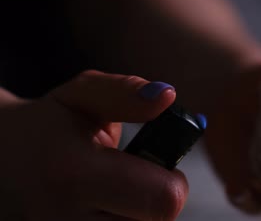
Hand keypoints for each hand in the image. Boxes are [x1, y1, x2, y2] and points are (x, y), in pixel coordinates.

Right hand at [0, 70, 188, 220]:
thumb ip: (125, 93)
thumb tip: (167, 95)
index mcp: (73, 174)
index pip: (164, 199)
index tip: (156, 163)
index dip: (172, 181)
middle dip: (155, 199)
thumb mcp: (82, 95)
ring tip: (114, 193)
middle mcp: (64, 220)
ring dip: (137, 215)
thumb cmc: (48, 125)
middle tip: (131, 178)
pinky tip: (102, 208)